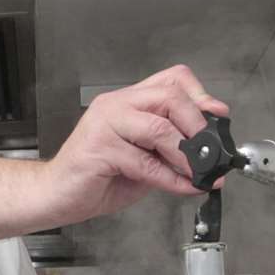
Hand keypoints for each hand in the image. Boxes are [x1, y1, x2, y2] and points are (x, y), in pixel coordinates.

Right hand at [46, 64, 230, 223]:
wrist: (57, 194)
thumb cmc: (96, 175)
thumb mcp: (142, 156)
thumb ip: (169, 147)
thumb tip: (206, 152)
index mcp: (127, 101)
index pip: (170, 79)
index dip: (199, 94)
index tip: (218, 115)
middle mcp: (116, 106)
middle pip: (169, 96)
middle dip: (197, 125)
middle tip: (210, 151)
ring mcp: (105, 124)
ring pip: (159, 128)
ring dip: (186, 155)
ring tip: (199, 173)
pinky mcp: (99, 149)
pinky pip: (145, 163)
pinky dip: (171, 179)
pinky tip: (183, 187)